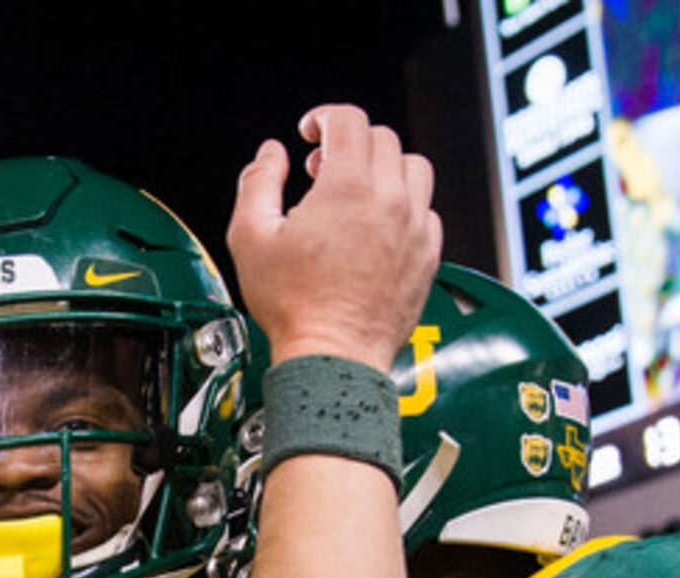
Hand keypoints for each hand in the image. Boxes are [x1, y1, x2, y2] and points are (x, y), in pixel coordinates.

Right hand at [227, 104, 440, 368]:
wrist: (333, 357)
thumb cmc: (293, 305)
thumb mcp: (251, 236)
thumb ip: (258, 182)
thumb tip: (271, 155)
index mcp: (348, 188)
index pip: (349, 120)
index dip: (324, 117)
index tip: (309, 133)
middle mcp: (390, 200)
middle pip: (382, 139)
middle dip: (349, 144)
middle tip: (322, 170)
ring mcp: (415, 228)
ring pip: (414, 168)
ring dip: (384, 167)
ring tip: (358, 192)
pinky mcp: (428, 255)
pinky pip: (427, 210)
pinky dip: (404, 205)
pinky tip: (378, 226)